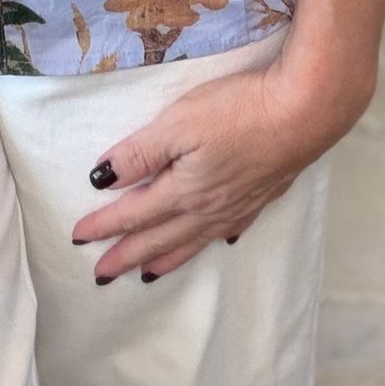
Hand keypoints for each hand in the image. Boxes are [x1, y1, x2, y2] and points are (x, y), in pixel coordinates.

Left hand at [70, 46, 372, 281]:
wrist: (306, 112)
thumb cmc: (240, 111)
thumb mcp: (179, 122)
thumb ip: (140, 153)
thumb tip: (103, 180)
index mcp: (184, 191)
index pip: (134, 214)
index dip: (104, 225)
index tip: (78, 237)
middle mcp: (208, 208)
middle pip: (160, 238)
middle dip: (127, 255)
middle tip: (101, 275)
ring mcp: (238, 204)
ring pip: (193, 241)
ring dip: (166, 259)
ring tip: (148, 275)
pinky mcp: (262, 193)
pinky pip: (228, 230)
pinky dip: (212, 240)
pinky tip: (218, 240)